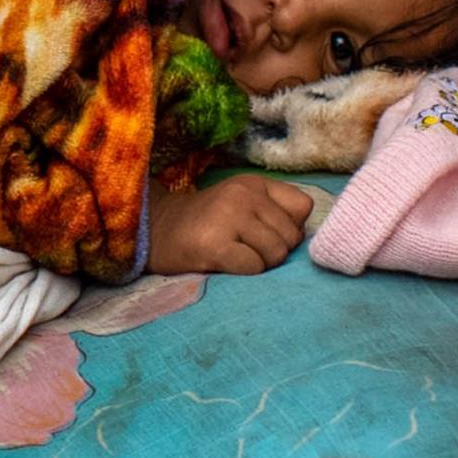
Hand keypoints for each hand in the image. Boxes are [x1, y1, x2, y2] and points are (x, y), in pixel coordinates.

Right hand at [146, 170, 316, 275]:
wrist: (154, 232)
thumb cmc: (206, 225)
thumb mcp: (241, 204)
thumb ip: (274, 212)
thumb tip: (302, 239)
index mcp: (254, 183)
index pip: (303, 207)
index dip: (290, 227)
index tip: (265, 234)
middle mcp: (243, 194)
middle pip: (290, 237)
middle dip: (274, 251)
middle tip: (245, 249)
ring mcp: (228, 217)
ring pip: (276, 255)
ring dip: (259, 264)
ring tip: (234, 256)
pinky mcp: (214, 244)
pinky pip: (254, 268)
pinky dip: (244, 274)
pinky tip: (224, 264)